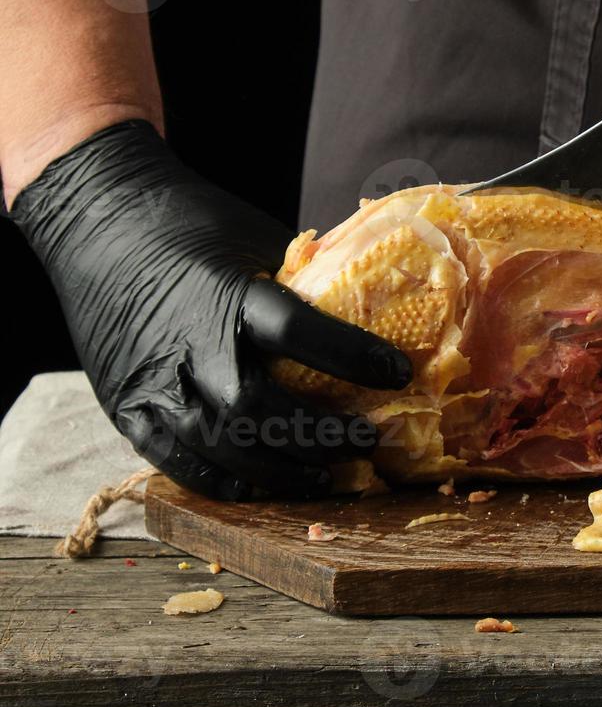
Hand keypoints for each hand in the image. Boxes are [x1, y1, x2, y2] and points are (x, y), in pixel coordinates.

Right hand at [10, 120, 411, 499]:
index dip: (354, 357)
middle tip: (366, 441)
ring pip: (219, 443)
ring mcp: (152, 378)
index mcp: (228, 292)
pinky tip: (257, 487)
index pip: (299, 332)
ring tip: (325, 476)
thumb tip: (362, 305)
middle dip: (318, 434)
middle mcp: (188, 341)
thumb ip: (298, 280)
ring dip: (278, 470)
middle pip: (258, 406)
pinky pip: (173, 459)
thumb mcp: (254, 237)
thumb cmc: (190, 223)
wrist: (98, 220)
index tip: (398, 373)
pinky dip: (219, 480)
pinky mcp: (124, 403)